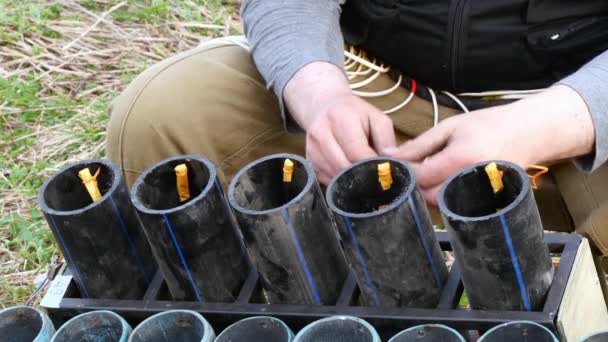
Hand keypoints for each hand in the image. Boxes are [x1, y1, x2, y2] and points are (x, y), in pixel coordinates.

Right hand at [284, 62, 395, 183]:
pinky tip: (349, 172)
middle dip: (363, 176)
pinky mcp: (310, 162)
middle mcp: (321, 134)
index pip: (357, 153)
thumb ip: (387, 140)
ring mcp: (312, 150)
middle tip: (377, 177)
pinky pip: (328, 180)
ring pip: (335, 177)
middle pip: (344, 168)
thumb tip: (390, 164)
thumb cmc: (355, 113)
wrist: (325, 107)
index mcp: (339, 119)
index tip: (385, 170)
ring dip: (353, 181)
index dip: (373, 166)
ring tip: (364, 174)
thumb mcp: (377, 118)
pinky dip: (342, 181)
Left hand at [385, 85, 594, 204]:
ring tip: (426, 173)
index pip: (420, 176)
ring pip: (439, 205)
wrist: (529, 133)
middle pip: (427, 196)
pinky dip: (443, 196)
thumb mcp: (450, 127)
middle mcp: (471, 180)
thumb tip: (389, 156)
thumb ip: (419, 145)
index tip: (394, 164)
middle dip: (413, 185)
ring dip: (426, 192)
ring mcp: (480, 194)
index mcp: (460, 158)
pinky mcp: (485, 201)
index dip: (403, 172)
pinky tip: (441, 181)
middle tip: (409, 170)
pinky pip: (455, 206)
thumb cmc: (489, 124)